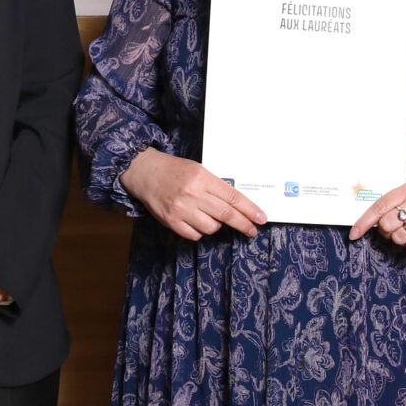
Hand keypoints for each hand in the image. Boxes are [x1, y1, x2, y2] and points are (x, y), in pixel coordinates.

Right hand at [125, 148, 265, 241]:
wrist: (145, 172)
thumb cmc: (174, 170)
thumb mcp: (199, 171)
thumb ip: (216, 186)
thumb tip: (237, 205)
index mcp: (203, 178)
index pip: (233, 197)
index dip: (249, 210)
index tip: (260, 218)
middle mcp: (193, 194)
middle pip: (226, 215)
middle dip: (243, 224)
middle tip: (252, 230)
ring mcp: (181, 209)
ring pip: (211, 228)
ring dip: (216, 225)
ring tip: (209, 216)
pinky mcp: (170, 221)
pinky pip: (194, 235)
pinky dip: (199, 231)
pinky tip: (195, 221)